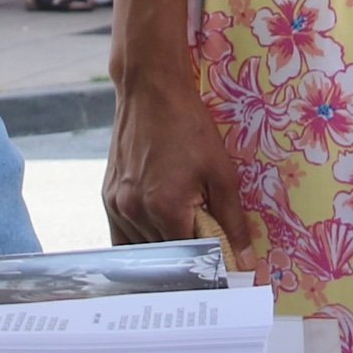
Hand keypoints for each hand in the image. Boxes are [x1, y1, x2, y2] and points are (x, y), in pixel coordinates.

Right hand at [102, 72, 254, 254]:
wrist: (150, 90)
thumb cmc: (189, 126)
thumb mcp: (220, 172)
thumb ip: (233, 221)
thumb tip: (245, 262)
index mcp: (165, 208)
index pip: (190, 259)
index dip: (208, 261)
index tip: (221, 260)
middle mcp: (135, 211)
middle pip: (165, 257)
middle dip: (187, 257)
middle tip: (203, 243)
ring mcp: (117, 206)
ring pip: (142, 250)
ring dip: (163, 250)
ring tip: (181, 232)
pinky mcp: (107, 197)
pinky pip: (122, 236)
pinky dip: (140, 241)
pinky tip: (156, 231)